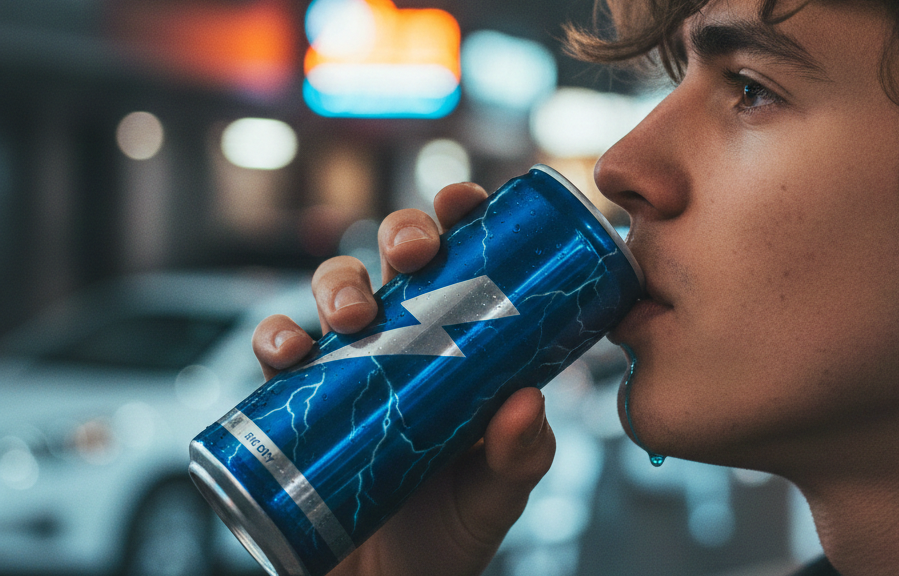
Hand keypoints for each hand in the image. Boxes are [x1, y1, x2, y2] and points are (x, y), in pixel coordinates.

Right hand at [252, 182, 556, 575]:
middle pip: (395, 257)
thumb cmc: (453, 531)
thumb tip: (528, 401)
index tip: (463, 201)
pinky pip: (276, 349)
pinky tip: (289, 352)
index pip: (466, 260)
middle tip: (412, 255)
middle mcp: (405, 338)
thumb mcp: (499, 493)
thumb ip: (521, 454)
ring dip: (337, 282)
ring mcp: (350, 364)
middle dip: (400, 235)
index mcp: (463, 343)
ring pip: (333, 288)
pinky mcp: (301, 398)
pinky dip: (274, 337)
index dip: (460, 216)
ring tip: (352, 315)